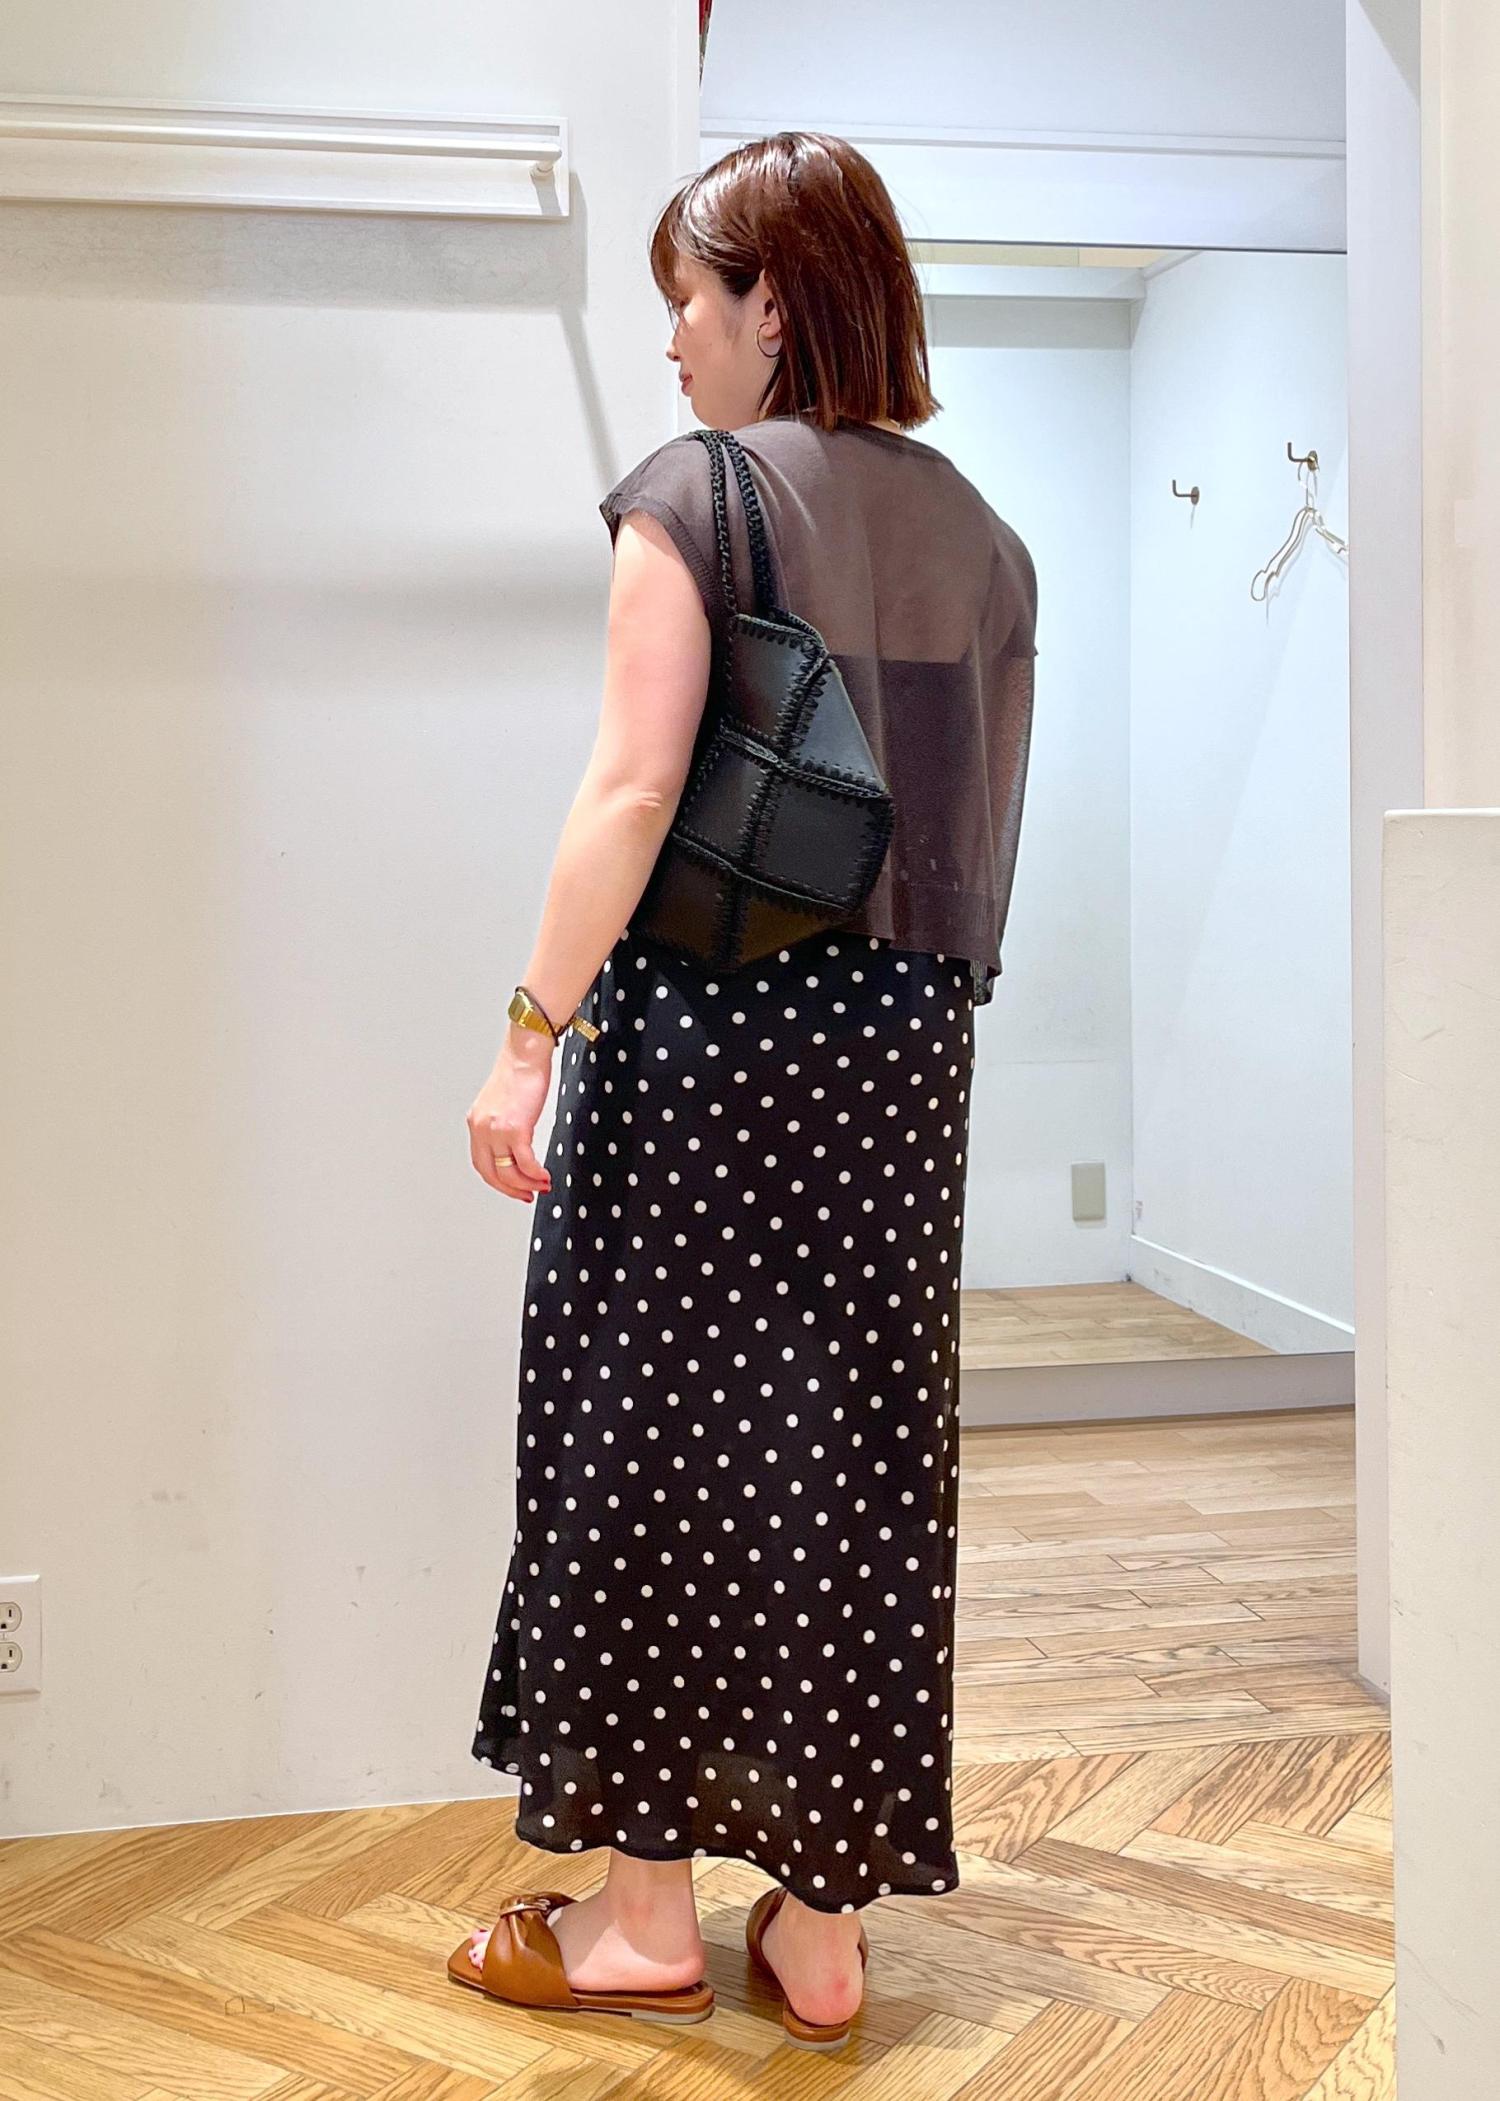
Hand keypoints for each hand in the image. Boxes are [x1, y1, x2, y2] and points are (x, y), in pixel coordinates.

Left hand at [467, 1026, 555, 1202]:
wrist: (525, 1053)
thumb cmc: (520, 1071)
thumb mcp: (502, 1102)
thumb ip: (503, 1124)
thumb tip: (517, 1143)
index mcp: (476, 1122)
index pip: (481, 1163)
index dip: (497, 1180)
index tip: (513, 1187)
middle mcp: (481, 1129)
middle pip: (491, 1173)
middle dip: (510, 1189)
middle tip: (526, 1195)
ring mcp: (496, 1130)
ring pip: (508, 1172)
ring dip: (526, 1184)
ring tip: (542, 1185)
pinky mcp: (516, 1129)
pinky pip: (525, 1163)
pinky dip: (536, 1174)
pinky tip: (545, 1176)